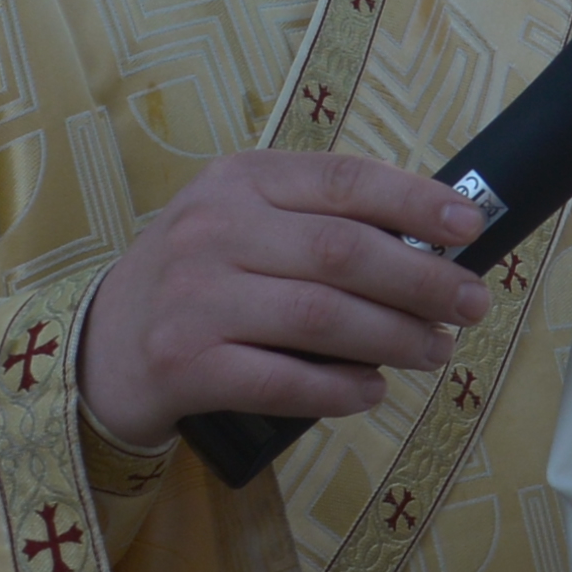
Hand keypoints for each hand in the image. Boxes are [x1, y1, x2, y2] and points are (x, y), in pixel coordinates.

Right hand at [71, 150, 490, 454]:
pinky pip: (284, 380)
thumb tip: (433, 244)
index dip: (416, 202)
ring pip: (322, 317)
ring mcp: (194, 297)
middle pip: (344, 252)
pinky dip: (340, 389)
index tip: (471, 227)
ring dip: (395, 338)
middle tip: (472, 305)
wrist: (98, 349)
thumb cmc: (199, 282)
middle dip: (423, 280)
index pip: (343, 180)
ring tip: (435, 350)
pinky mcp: (183, 364)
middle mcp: (213, 229)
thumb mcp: (243, 224)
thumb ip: (319, 224)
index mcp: (239, 181)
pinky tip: (371, 391)